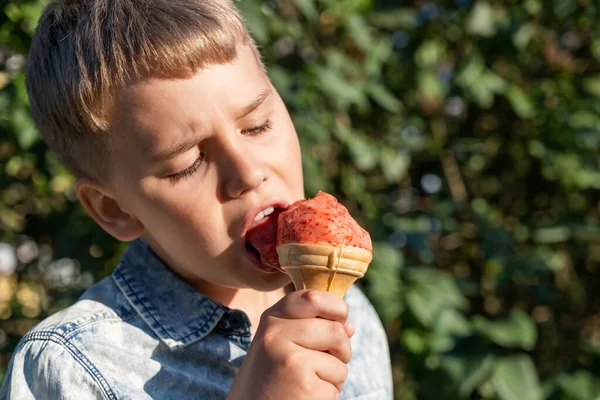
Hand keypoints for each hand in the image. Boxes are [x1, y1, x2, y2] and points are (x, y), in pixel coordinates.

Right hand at [227, 289, 353, 399]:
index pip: (313, 297)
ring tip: (307, 383)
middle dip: (341, 350)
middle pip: (337, 330)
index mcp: (271, 320)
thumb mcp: (279, 344)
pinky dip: (328, 395)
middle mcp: (276, 335)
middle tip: (321, 366)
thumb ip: (311, 329)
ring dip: (334, 377)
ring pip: (340, 360)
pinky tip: (305, 397)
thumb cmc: (270, 379)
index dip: (336, 307)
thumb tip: (349, 326)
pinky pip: (336, 385)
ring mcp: (291, 359)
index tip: (339, 320)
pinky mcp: (304, 385)